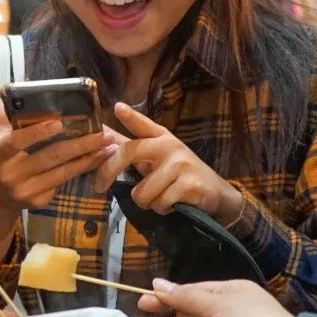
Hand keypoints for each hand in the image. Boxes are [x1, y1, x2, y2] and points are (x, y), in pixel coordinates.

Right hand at [0, 105, 111, 230]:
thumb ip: (11, 111)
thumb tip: (31, 88)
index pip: (17, 142)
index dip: (38, 133)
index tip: (59, 122)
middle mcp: (11, 174)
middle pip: (50, 157)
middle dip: (80, 145)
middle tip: (103, 134)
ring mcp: (26, 190)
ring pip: (63, 172)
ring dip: (89, 158)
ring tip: (108, 146)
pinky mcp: (38, 202)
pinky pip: (63, 183)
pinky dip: (81, 170)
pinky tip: (96, 160)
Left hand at [91, 103, 243, 220]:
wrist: (217, 195)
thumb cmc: (180, 175)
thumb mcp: (158, 158)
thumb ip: (132, 148)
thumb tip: (104, 135)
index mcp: (161, 137)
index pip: (143, 124)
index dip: (130, 116)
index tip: (117, 107)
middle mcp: (170, 145)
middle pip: (129, 152)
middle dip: (107, 172)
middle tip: (98, 187)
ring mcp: (180, 164)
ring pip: (141, 192)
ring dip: (148, 202)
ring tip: (162, 197)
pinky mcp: (189, 185)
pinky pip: (158, 203)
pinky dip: (162, 210)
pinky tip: (174, 204)